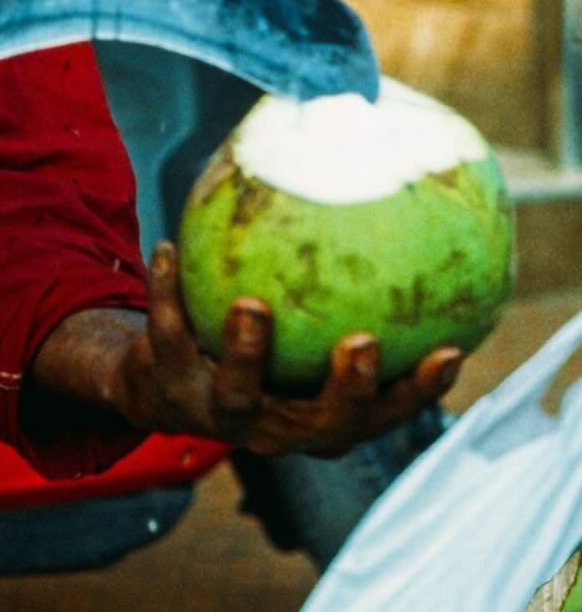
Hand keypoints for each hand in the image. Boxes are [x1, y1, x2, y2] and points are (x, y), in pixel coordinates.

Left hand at [31, 241, 462, 457]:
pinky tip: (167, 249)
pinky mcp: (168, 390)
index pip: (385, 412)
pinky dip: (167, 294)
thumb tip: (378, 183)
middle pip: (325, 426)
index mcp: (323, 415)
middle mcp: (279, 428)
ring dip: (246, 354)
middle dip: (349, 391)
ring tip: (252, 305)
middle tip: (363, 343)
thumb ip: (340, 279)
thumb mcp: (301, 321)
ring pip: (236, 396)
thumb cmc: (257, 340)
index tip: (450, 351)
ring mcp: (222, 414)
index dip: (419, 391)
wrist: (162, 382)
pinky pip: (168, 338)